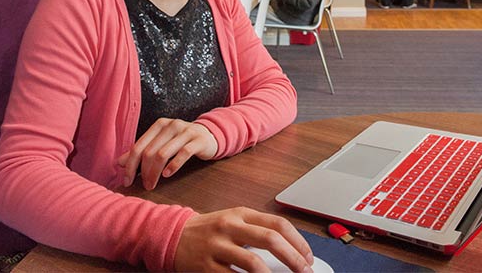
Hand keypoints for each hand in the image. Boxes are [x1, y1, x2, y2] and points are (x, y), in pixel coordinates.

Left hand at [117, 118, 217, 189]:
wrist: (209, 135)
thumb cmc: (181, 141)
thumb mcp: (161, 143)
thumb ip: (142, 151)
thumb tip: (119, 163)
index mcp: (159, 125)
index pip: (139, 146)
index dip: (131, 165)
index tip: (127, 181)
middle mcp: (171, 125)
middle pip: (150, 151)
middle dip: (144, 172)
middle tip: (144, 186)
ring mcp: (185, 132)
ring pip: (164, 153)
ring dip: (155, 172)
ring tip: (153, 184)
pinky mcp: (198, 140)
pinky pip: (183, 153)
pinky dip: (173, 166)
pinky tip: (167, 175)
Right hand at [174, 207, 313, 271]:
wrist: (173, 235)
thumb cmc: (210, 230)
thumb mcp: (234, 221)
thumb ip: (257, 231)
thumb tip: (290, 250)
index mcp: (241, 213)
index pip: (278, 224)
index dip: (298, 241)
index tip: (308, 257)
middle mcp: (230, 226)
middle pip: (270, 240)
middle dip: (294, 258)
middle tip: (305, 271)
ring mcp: (217, 246)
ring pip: (253, 263)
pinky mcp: (206, 266)